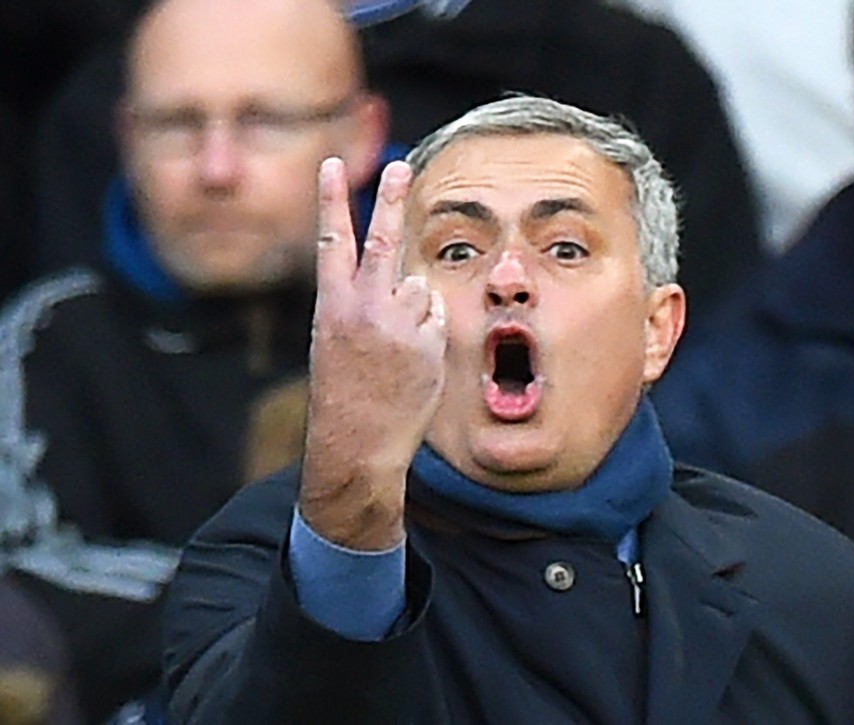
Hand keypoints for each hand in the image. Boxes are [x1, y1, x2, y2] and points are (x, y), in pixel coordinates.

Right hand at [299, 158, 445, 549]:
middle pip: (383, 239)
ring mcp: (398, 324)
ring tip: (393, 350)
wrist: (357, 444)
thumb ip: (363, 304)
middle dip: (390, 198)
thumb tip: (408, 278)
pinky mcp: (428, 343)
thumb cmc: (344, 393)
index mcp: (332, 306)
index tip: (331, 165)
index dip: (331, 200)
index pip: (331, 240)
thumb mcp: (335, 342)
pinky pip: (436, 319)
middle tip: (399, 165)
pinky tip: (411, 362)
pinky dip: (429, 332)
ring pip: (419, 289)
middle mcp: (364, 307)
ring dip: (413, 309)